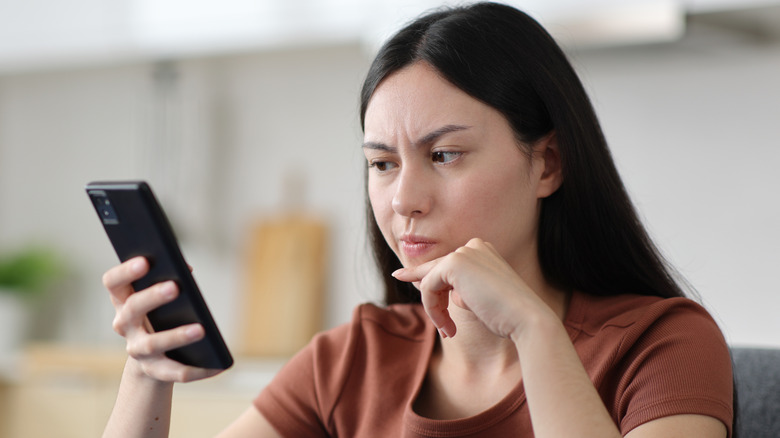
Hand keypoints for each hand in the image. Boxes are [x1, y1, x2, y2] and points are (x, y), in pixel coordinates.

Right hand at [102, 257, 221, 381]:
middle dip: (153, 297)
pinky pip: (174, 372)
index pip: (113, 283)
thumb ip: (169, 278)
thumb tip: (186, 269)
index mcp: (123, 300)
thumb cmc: (161, 313)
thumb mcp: (159, 295)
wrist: (153, 357)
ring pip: (152, 343)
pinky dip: (197, 370)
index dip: (125, 272)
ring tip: (200, 329)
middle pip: (133, 309)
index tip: (145, 261)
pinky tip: (217, 366)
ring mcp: (137, 349)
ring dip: (176, 336)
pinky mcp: (153, 370)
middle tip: (175, 286)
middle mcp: (124, 325)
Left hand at [392, 238, 551, 340]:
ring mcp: (464, 252)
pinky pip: (428, 286)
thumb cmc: (506, 315)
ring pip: (430, 280)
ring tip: (449, 330)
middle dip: (432, 300)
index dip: (423, 275)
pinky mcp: (454, 263)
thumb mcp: (477, 298)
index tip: (399, 276)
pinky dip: (433, 308)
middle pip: (435, 270)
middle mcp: (473, 246)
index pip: (445, 263)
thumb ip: (456, 287)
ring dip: (434, 309)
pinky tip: (447, 325)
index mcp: (482, 250)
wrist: (525, 319)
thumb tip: (426, 283)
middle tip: (443, 328)